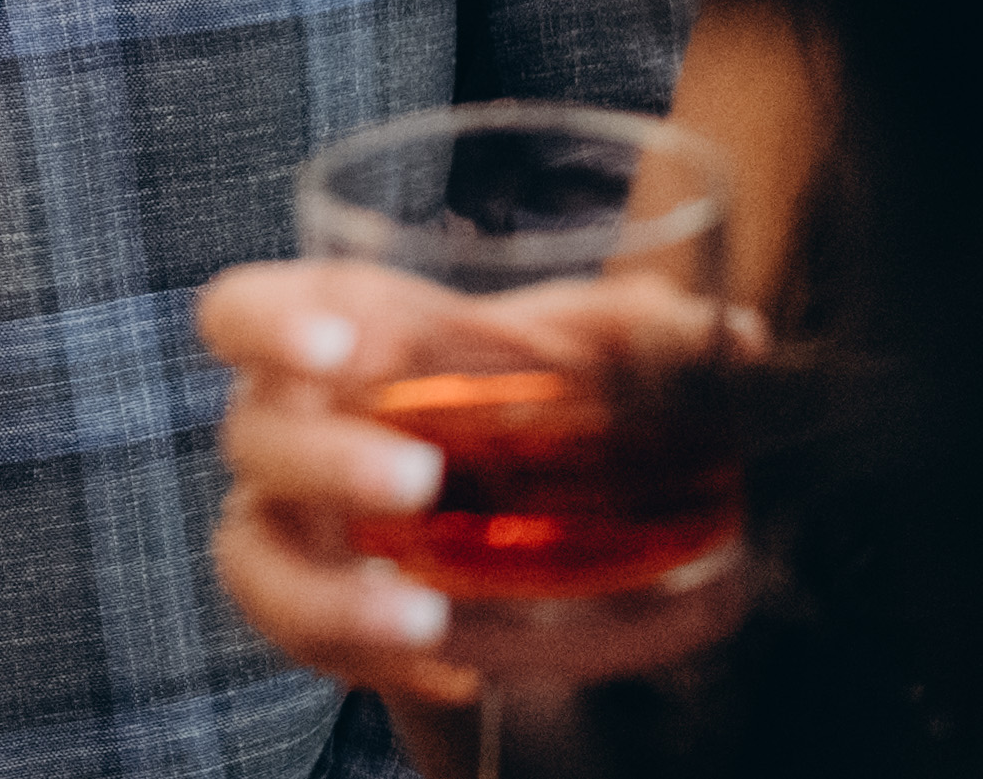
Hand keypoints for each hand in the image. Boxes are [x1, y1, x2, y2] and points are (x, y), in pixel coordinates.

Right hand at [196, 259, 752, 734]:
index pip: (241, 311)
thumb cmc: (516, 406)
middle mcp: (289, 426)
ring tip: (426, 619)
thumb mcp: (570, 361)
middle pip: (253, 433)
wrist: (503, 519)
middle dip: (326, 460)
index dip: (266, 322)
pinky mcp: (310, 609)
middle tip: (422, 485)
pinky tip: (455, 670)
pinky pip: (302, 643)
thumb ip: (638, 337)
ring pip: (254, 555)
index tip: (334, 347)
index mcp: (331, 339)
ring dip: (329, 594)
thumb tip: (741, 337)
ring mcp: (290, 525)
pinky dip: (368, 660)